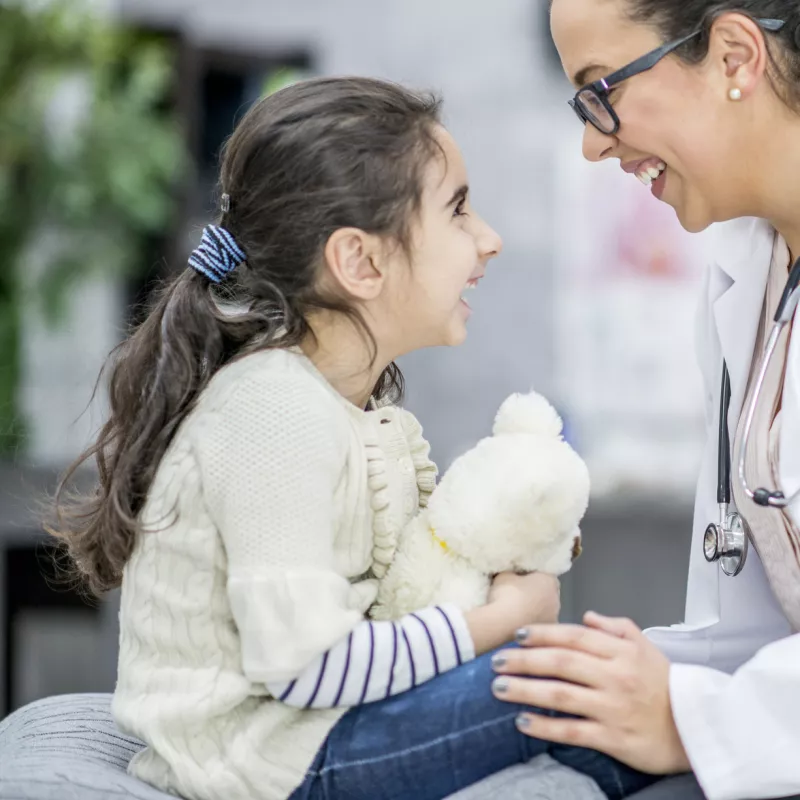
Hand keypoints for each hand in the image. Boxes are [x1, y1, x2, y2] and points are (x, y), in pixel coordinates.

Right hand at [488, 571, 560, 626]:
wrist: (504, 622)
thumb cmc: (507, 594)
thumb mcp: (504, 575)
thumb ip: (512, 573)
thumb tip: (512, 575)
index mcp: (549, 580)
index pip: (543, 574)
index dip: (530, 576)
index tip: (517, 578)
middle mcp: (556, 599)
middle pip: (545, 593)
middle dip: (533, 593)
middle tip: (516, 593)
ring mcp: (553, 618)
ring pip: (543, 610)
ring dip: (533, 609)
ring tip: (514, 609)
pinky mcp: (545, 633)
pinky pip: (537, 622)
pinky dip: (529, 621)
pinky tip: (516, 621)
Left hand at [490, 612, 690, 774]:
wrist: (697, 728)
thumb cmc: (665, 684)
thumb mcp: (645, 646)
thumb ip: (615, 627)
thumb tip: (586, 615)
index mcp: (620, 652)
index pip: (574, 637)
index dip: (543, 633)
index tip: (517, 634)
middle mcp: (614, 676)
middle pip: (561, 663)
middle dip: (524, 660)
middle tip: (495, 661)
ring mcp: (612, 707)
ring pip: (561, 695)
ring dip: (525, 691)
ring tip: (498, 688)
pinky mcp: (613, 738)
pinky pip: (573, 731)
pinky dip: (545, 727)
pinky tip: (522, 722)